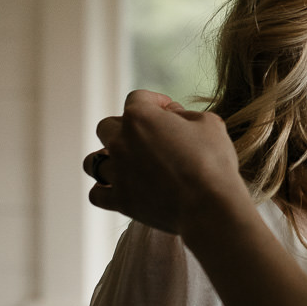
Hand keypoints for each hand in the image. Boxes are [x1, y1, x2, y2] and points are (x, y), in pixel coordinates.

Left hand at [84, 90, 247, 237]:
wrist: (209, 206)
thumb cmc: (213, 161)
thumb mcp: (209, 123)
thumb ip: (186, 115)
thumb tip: (174, 118)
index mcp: (140, 117)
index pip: (138, 98)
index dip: (156, 102)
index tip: (170, 112)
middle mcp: (121, 143)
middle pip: (106, 126)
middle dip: (125, 127)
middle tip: (147, 138)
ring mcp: (117, 174)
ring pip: (93, 161)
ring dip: (106, 158)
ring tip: (124, 163)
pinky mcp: (120, 201)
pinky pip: (97, 194)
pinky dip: (104, 190)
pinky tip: (118, 189)